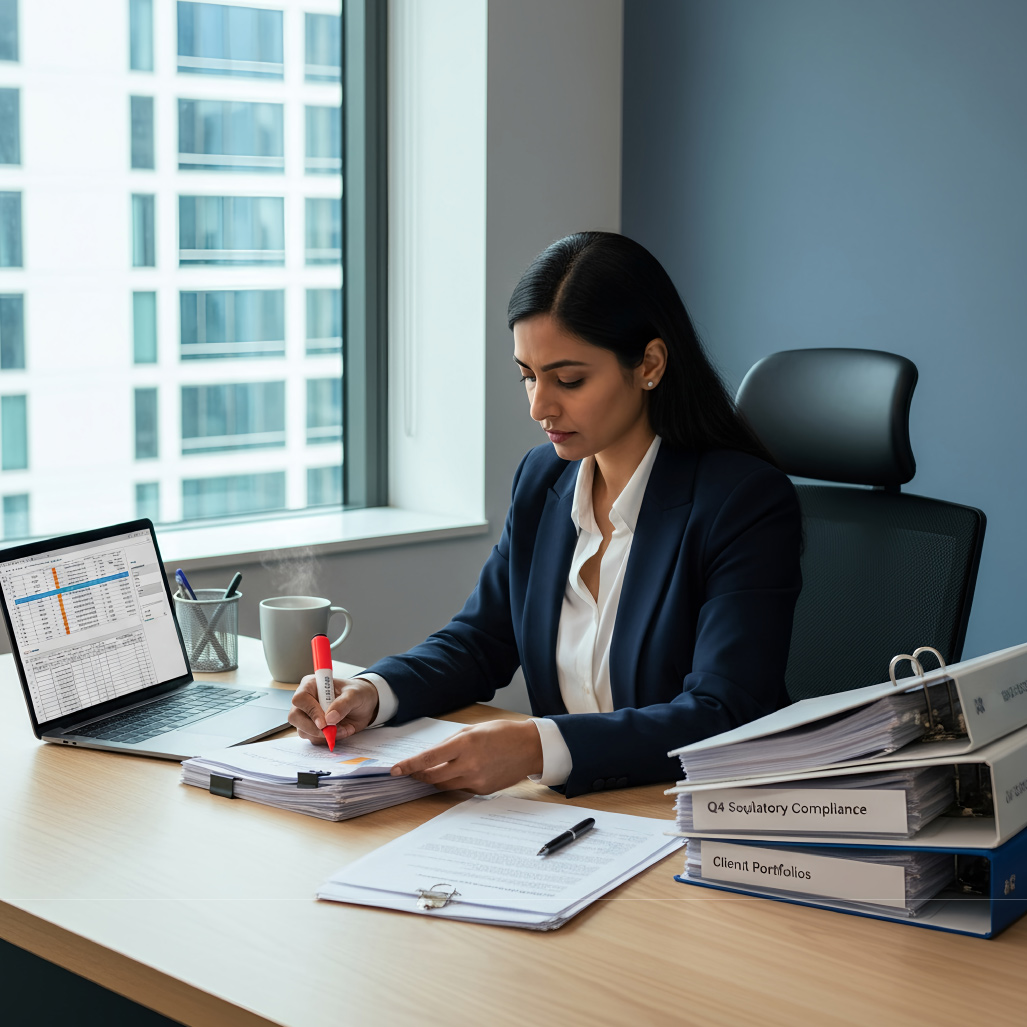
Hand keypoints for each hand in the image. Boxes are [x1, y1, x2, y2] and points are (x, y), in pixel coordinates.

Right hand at [288, 675, 379, 744]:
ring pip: (303, 731)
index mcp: (311, 685)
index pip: (300, 699)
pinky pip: (314, 739)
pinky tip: (342, 731)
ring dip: (324, 735)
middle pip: (295, 717)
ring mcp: (308, 716)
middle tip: (332, 732)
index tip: (324, 722)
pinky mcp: (313, 728)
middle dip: (313, 728)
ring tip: (344, 728)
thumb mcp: (354, 695)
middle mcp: (306, 701)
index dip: (310, 711)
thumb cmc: (357, 693)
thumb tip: (329, 719)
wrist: (365, 704)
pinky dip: (328, 739)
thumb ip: (343, 704)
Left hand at [390, 720, 542, 793]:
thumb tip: (432, 754)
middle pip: (432, 776)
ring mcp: (476, 780)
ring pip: (444, 785)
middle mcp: (469, 764)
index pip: (428, 759)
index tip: (395, 770)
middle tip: (409, 772)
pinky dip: (454, 781)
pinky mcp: (482, 790)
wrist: (530, 748)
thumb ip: (451, 743)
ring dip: (434, 779)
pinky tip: (458, 773)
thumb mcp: (474, 729)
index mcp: (465, 744)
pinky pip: (460, 788)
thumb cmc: (503, 733)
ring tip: (430, 772)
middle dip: (418, 774)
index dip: (409, 765)